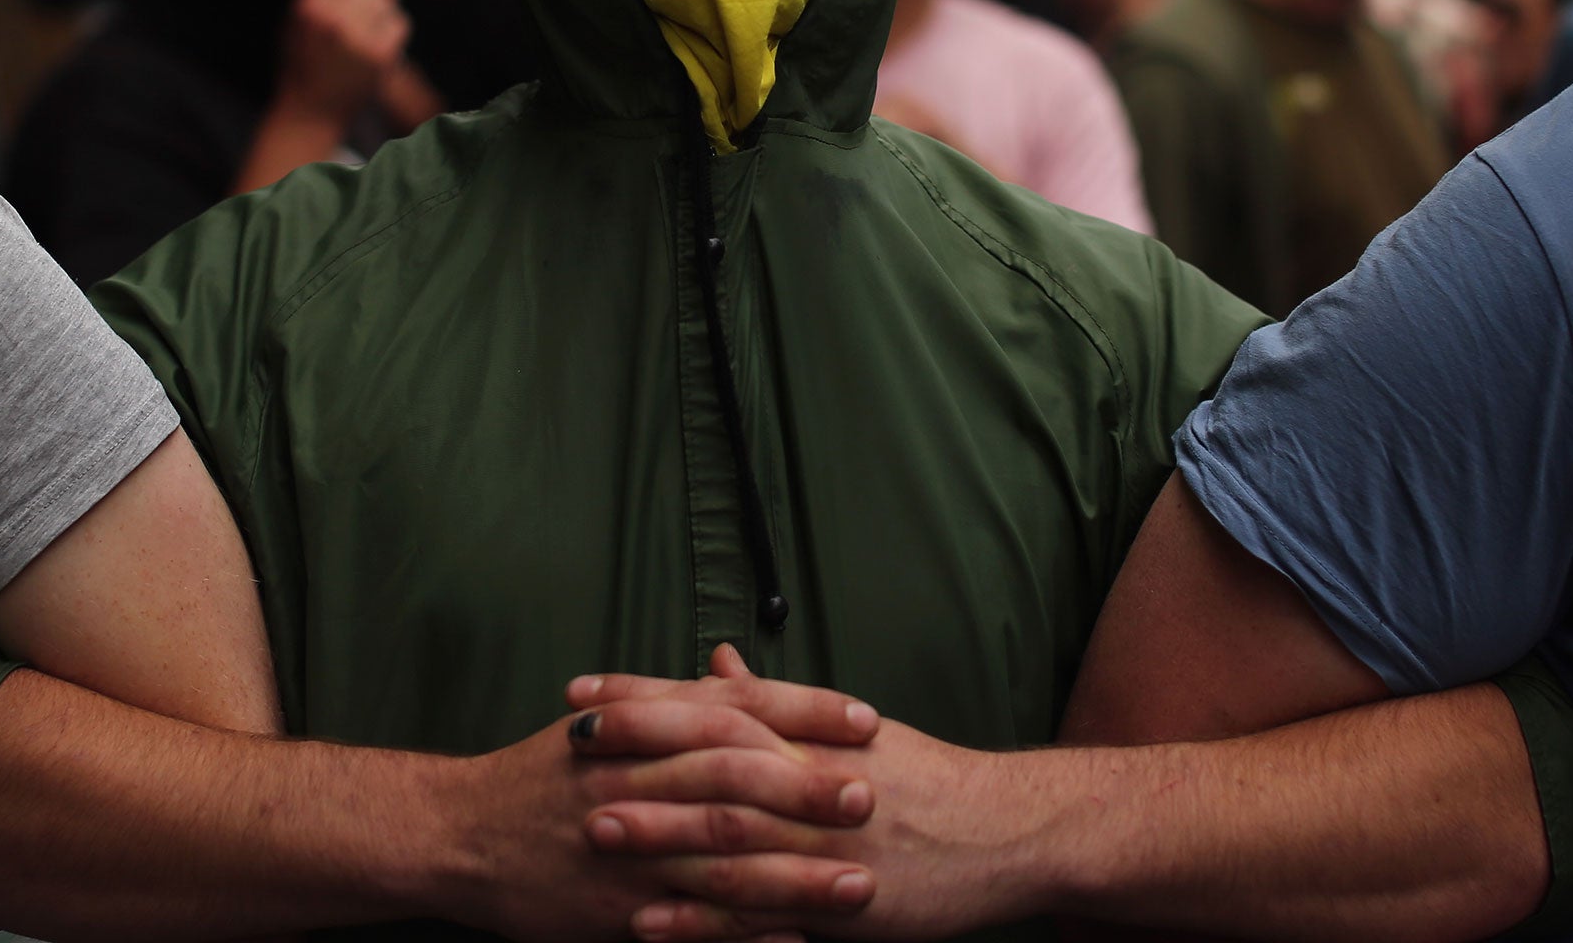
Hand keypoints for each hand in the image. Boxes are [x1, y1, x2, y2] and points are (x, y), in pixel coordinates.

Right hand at [274, 0, 410, 125]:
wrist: (311, 113)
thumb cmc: (303, 63)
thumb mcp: (296, 21)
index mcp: (309, 5)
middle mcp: (333, 18)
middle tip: (361, 20)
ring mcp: (357, 37)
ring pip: (388, 2)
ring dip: (382, 15)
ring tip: (365, 35)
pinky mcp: (379, 56)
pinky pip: (399, 24)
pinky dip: (392, 34)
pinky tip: (377, 48)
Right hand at [436, 697, 877, 942]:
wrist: (460, 833)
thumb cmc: (541, 775)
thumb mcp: (603, 721)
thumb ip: (674, 700)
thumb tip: (735, 670)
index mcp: (642, 727)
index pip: (737, 706)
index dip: (805, 711)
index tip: (865, 717)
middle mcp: (639, 778)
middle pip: (737, 776)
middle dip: (808, 787)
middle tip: (872, 795)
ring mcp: (631, 846)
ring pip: (725, 857)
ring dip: (797, 873)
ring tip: (860, 883)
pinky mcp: (619, 907)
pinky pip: (693, 922)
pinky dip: (746, 930)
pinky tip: (794, 940)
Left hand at [577, 653, 1026, 941]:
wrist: (1008, 832)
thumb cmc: (926, 777)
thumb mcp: (847, 726)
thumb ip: (771, 697)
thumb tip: (712, 656)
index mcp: (810, 729)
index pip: (711, 700)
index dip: (642, 696)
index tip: (580, 691)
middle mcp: (811, 774)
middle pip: (710, 754)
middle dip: (635, 752)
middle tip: (564, 749)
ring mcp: (823, 840)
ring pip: (729, 831)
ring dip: (659, 830)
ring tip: (592, 830)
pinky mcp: (839, 902)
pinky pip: (758, 915)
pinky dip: (702, 921)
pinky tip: (651, 924)